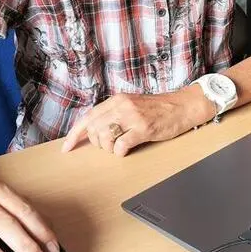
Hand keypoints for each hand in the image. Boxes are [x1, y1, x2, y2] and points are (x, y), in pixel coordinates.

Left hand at [60, 86, 212, 155]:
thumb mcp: (133, 105)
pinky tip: (128, 149)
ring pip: (105, 138)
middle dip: (98, 143)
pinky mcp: (144, 128)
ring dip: (110, 148)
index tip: (67, 148)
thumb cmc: (159, 109)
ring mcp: (133, 116)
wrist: (184, 106)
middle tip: (111, 145)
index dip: (75, 134)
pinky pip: (121, 145)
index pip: (88, 117)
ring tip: (121, 146)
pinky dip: (120, 152)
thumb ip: (114, 113)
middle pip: (94, 130)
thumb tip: (94, 131)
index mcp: (117, 100)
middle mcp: (122, 106)